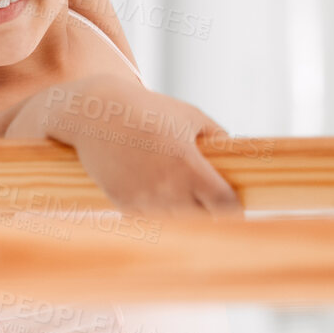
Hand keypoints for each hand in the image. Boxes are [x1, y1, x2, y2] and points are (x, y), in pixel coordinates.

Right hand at [42, 79, 242, 216]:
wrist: (94, 113)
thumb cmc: (146, 109)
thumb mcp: (189, 115)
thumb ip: (218, 136)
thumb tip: (239, 157)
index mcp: (189, 166)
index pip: (225, 205)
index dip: (232, 207)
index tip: (232, 205)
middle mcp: (167, 187)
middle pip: (203, 219)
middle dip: (208, 212)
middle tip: (208, 202)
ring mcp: (144, 198)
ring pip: (176, 223)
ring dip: (182, 215)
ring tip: (180, 198)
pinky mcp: (123, 203)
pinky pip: (149, 220)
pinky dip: (156, 213)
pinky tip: (155, 196)